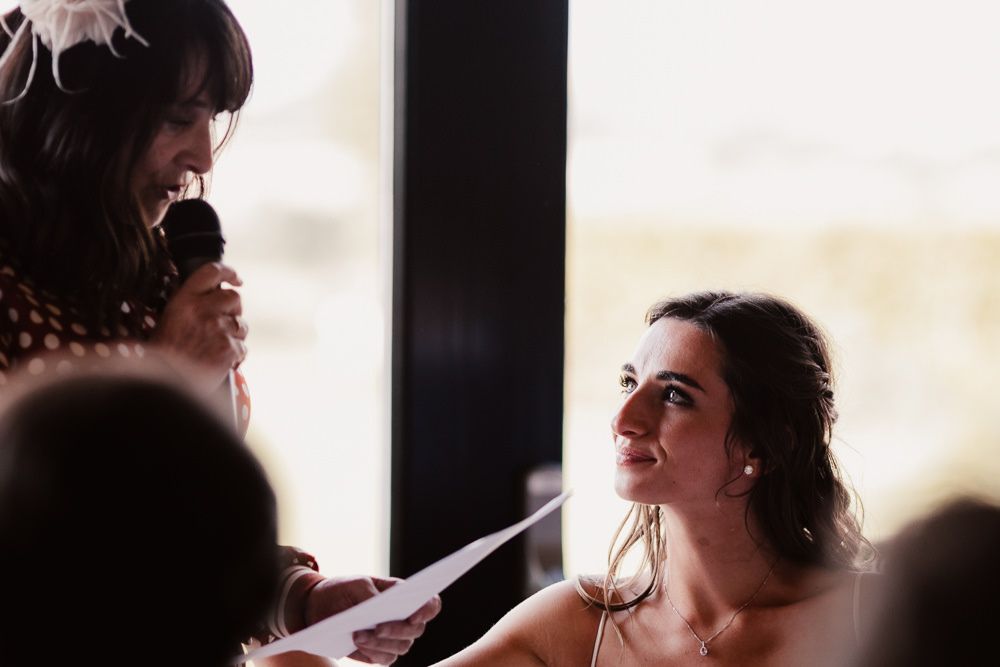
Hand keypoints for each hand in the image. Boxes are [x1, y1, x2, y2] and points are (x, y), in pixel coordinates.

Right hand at [151, 262, 247, 390]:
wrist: (165, 381)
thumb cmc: (166, 353)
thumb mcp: (171, 319)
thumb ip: (193, 304)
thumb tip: (219, 296)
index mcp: (184, 299)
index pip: (211, 272)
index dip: (228, 273)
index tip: (236, 279)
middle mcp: (202, 309)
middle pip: (234, 297)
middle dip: (233, 310)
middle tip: (223, 324)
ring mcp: (217, 328)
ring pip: (241, 324)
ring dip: (234, 335)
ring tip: (214, 347)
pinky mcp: (228, 347)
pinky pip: (242, 347)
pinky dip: (234, 356)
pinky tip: (218, 361)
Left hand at [304, 575, 441, 664]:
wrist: (322, 607)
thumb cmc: (345, 589)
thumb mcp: (356, 584)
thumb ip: (371, 594)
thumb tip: (380, 607)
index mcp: (405, 595)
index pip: (430, 604)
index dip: (427, 610)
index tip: (414, 615)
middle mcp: (405, 618)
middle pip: (416, 630)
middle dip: (397, 630)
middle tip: (378, 628)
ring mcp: (394, 638)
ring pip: (401, 647)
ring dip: (380, 643)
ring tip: (357, 635)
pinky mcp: (380, 653)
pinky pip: (386, 659)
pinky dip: (373, 653)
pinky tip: (357, 644)